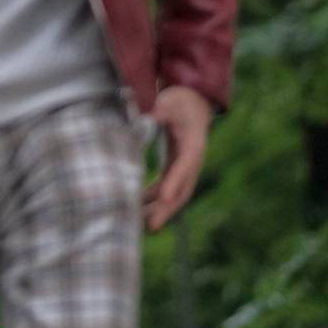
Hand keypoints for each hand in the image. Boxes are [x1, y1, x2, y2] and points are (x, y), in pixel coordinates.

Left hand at [141, 86, 211, 233]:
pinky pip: (164, 188)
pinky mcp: (173, 167)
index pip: (185, 165)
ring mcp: (183, 167)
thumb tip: (146, 118)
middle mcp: (191, 161)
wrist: (190, 100)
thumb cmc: (179, 101)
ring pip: (173, 194)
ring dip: (157, 210)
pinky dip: (150, 198)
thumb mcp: (170, 101)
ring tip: (137, 225)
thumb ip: (160, 111)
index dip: (176, 181)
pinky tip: (134, 207)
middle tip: (152, 226)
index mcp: (193, 144)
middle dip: (167, 209)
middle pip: (182, 189)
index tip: (165, 197)